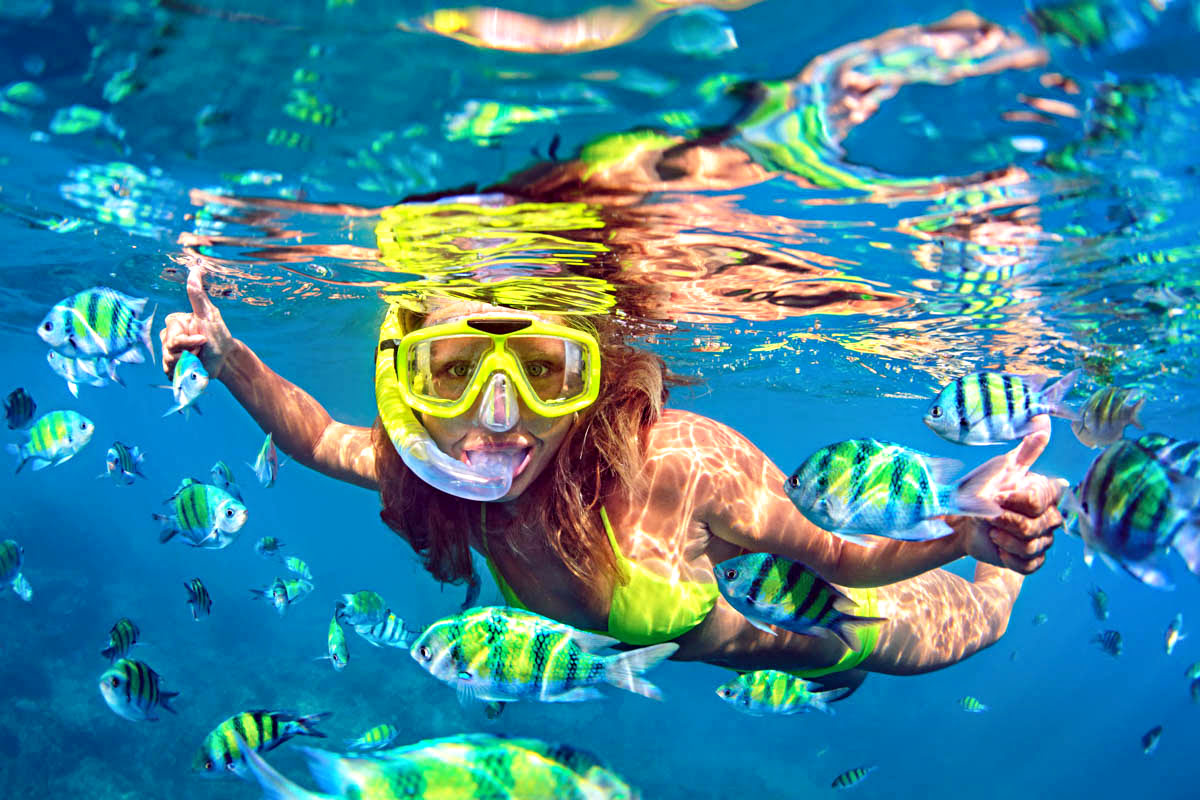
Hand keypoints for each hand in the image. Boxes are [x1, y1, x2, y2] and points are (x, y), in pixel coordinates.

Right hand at [160, 265, 234, 379]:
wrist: (225, 359)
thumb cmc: (219, 335)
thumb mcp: (209, 315)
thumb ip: (198, 295)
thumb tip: (195, 269)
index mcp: (175, 322)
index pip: (172, 336)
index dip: (187, 342)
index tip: (203, 339)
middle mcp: (168, 336)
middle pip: (168, 350)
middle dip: (187, 354)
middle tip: (200, 350)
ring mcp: (169, 351)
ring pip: (168, 362)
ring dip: (186, 364)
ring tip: (197, 359)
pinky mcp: (172, 366)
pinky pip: (169, 372)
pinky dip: (182, 373)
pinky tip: (191, 368)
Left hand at [946, 417, 1067, 574]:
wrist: (960, 519)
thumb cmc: (980, 489)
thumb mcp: (1001, 467)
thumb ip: (1026, 450)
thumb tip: (1042, 420)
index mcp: (1046, 494)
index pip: (1042, 500)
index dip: (1017, 501)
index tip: (998, 495)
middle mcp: (1050, 517)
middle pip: (1038, 526)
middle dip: (1007, 521)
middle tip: (988, 515)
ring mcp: (1042, 540)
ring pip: (1033, 546)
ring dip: (1005, 538)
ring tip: (990, 530)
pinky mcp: (1031, 561)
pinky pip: (1029, 565)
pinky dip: (1009, 556)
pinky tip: (996, 545)